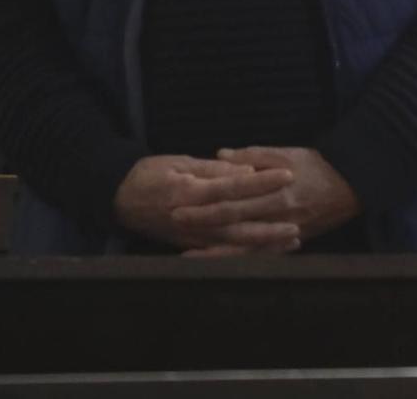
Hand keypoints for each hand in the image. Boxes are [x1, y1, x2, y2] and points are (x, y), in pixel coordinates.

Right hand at [113, 154, 298, 252]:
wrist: (119, 198)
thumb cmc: (150, 174)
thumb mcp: (179, 162)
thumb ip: (213, 169)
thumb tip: (246, 170)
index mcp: (190, 192)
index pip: (232, 187)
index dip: (261, 182)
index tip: (288, 175)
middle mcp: (192, 219)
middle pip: (236, 224)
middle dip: (269, 224)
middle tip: (297, 223)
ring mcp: (191, 236)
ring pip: (232, 244)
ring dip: (262, 244)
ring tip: (291, 241)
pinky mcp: (189, 245)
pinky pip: (221, 253)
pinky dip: (245, 254)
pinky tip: (266, 253)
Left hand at [172, 146, 361, 253]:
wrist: (352, 185)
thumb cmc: (317, 165)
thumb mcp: (287, 152)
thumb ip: (252, 155)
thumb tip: (219, 154)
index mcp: (274, 191)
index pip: (232, 200)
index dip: (204, 204)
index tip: (179, 205)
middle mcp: (276, 216)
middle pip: (232, 224)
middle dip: (201, 226)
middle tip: (174, 224)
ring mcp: (283, 233)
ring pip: (243, 247)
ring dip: (214, 253)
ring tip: (188, 256)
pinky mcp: (290, 243)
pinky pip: (261, 256)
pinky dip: (239, 261)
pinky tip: (220, 265)